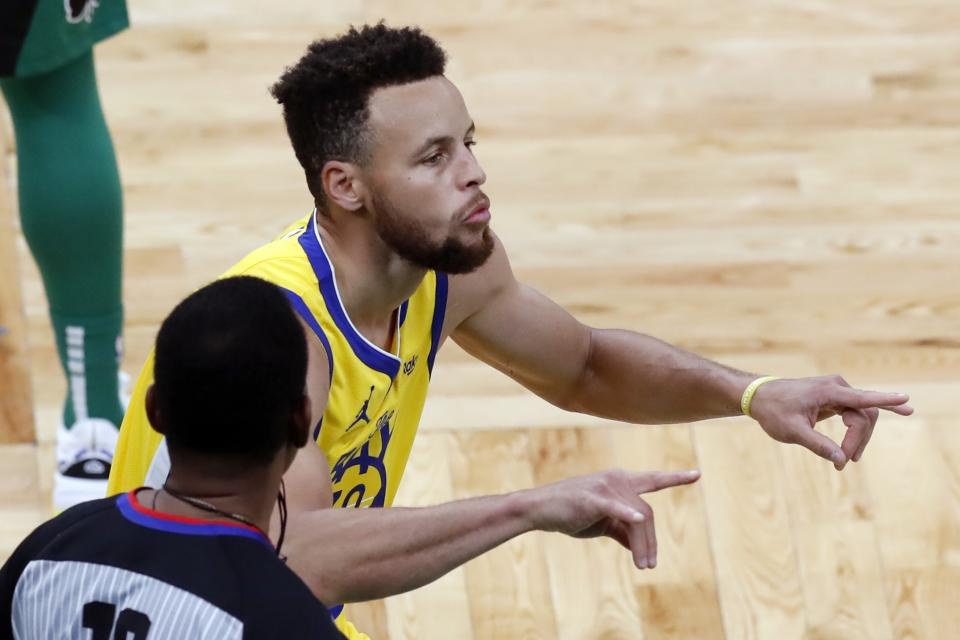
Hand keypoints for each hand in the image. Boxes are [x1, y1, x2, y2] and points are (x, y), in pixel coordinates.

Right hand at [522, 468, 699, 569]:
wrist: (540, 510)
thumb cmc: (570, 513)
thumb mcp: (602, 522)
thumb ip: (623, 529)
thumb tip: (639, 545)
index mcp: (620, 482)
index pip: (652, 480)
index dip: (674, 478)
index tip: (696, 474)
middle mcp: (617, 479)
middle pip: (648, 513)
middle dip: (652, 542)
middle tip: (649, 566)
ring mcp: (605, 487)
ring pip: (638, 519)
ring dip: (643, 545)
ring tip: (644, 566)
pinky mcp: (592, 498)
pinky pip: (616, 507)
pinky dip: (628, 513)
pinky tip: (638, 519)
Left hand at [748, 375, 912, 469]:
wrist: (759, 397)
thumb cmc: (773, 411)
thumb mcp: (792, 432)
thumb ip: (818, 445)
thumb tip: (841, 460)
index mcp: (828, 391)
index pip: (863, 398)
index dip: (886, 400)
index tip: (906, 400)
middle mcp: (837, 387)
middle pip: (865, 415)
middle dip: (860, 439)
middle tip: (846, 461)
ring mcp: (837, 391)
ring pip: (862, 416)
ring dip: (858, 438)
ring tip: (846, 459)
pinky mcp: (835, 398)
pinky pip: (855, 414)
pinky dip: (855, 431)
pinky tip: (861, 442)